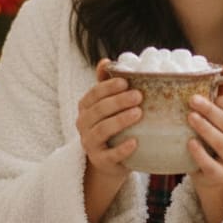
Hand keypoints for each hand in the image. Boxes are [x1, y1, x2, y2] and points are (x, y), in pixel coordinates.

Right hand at [76, 59, 141, 183]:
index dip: (108, 87)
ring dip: (120, 120)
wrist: (108, 161)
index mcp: (85, 108)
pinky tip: (135, 142)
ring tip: (138, 113)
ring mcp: (90, 144)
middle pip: (98, 111)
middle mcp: (83, 125)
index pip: (93, 94)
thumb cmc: (112, 127)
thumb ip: (105, 85)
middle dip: (118, 101)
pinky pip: (110, 155)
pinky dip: (122, 149)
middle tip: (138, 95)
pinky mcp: (100, 161)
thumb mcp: (108, 107)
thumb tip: (105, 61)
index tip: (126, 82)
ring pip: (101, 130)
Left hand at [187, 62, 222, 222]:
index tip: (214, 95)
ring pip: (222, 144)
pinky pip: (210, 164)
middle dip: (212, 112)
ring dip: (206, 129)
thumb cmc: (220, 133)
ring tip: (190, 117)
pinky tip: (189, 142)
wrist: (214, 171)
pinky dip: (199, 153)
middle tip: (193, 100)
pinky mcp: (219, 175)